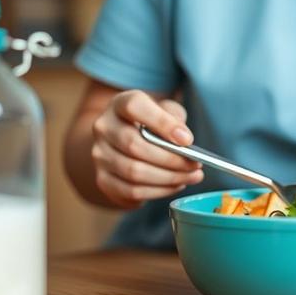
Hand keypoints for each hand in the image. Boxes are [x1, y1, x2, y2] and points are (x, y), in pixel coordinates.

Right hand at [90, 90, 203, 207]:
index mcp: (119, 103)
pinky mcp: (103, 179)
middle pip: (134, 145)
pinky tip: (176, 185)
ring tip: (192, 176)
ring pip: (134, 172)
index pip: (134, 107)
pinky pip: (131, 191)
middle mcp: (104, 128)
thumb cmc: (152, 123)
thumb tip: (184, 140)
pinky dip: (159, 191)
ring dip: (168, 178)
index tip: (188, 139)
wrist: (125, 141)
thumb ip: (175, 118)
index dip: (162, 123)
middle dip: (171, 159)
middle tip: (196, 164)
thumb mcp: (165, 110)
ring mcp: (99, 155)